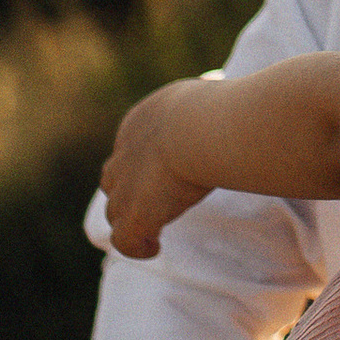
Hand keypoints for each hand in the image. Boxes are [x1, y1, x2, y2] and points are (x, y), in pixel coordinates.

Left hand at [100, 79, 220, 258]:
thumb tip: (227, 92)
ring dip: (130, 221)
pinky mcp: (133, 217)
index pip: (132, 147)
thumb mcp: (207, 96)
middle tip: (153, 202)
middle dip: (128, 191)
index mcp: (140, 123)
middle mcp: (124, 155)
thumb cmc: (215, 110)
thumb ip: (209, 104)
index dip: (145, 163)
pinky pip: (124, 241)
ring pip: (114, 212)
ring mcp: (125, 189)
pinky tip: (154, 248)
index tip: (166, 173)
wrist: (198, 131)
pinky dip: (137, 247)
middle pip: (113, 180)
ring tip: (151, 231)